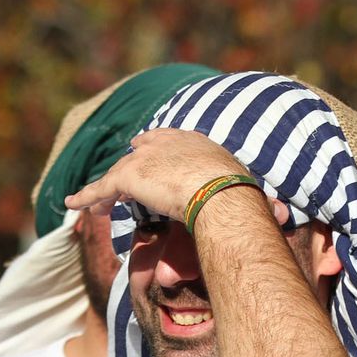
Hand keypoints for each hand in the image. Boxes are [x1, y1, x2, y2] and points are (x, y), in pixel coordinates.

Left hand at [66, 128, 254, 220]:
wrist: (221, 193)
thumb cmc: (241, 196)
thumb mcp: (248, 192)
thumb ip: (256, 200)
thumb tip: (285, 216)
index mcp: (196, 142)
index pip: (169, 140)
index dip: (157, 151)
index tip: (152, 159)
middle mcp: (168, 142)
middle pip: (140, 152)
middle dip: (131, 167)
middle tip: (123, 182)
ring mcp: (146, 157)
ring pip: (118, 174)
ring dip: (106, 190)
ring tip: (95, 205)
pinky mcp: (128, 175)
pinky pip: (100, 188)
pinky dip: (85, 197)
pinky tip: (71, 206)